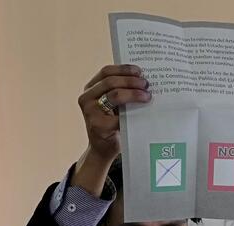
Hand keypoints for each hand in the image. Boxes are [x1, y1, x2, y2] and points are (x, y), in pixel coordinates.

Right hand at [73, 64, 151, 194]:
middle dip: (131, 81)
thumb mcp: (113, 105)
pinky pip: (119, 116)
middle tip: (146, 85)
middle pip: (111, 82)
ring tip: (147, 96)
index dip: (124, 69)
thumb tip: (144, 79)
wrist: (103, 149)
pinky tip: (143, 112)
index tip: (140, 71)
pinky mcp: (98, 126)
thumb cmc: (112, 124)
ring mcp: (90, 112)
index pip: (106, 72)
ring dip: (133, 94)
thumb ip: (121, 91)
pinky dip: (133, 112)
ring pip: (114, 95)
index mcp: (90, 89)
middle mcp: (86, 98)